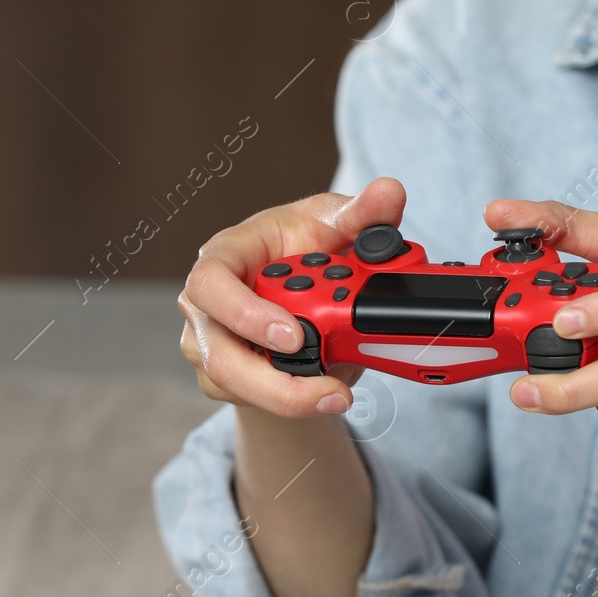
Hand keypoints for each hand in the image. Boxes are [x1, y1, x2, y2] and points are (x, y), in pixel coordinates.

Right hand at [178, 176, 405, 417]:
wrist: (299, 292)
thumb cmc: (300, 245)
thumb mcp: (331, 222)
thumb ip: (360, 212)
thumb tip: (390, 192)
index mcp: (224, 257)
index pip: (210, 283)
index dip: (244, 313)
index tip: (292, 336)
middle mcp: (206, 306)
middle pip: (218, 354)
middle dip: (273, 382)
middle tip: (330, 389)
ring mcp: (211, 345)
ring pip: (235, 387)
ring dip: (290, 399)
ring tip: (340, 395)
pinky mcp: (226, 379)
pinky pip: (251, 402)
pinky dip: (291, 404)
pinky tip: (324, 394)